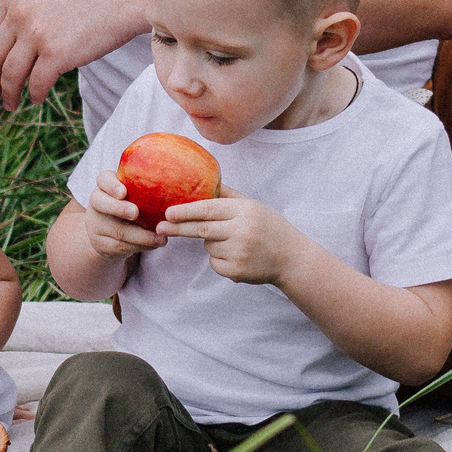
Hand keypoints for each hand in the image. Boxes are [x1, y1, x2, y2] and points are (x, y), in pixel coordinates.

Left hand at [0, 0, 146, 108]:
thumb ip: (24, 13)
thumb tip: (7, 50)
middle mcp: (20, 13)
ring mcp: (36, 33)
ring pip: (10, 75)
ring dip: (8, 95)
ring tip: (11, 105)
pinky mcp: (56, 54)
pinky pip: (36, 84)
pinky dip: (34, 96)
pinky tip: (37, 99)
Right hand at [83, 170, 167, 260]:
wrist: (109, 234)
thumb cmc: (131, 205)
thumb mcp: (134, 193)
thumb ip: (146, 187)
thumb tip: (176, 179)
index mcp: (104, 186)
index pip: (103, 179)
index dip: (112, 185)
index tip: (123, 192)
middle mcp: (96, 203)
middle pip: (101, 203)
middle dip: (120, 208)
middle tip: (136, 213)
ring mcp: (95, 226)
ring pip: (117, 231)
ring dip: (141, 236)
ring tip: (162, 238)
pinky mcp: (101, 245)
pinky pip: (121, 247)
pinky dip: (141, 246)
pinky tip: (155, 244)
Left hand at [157, 189, 303, 285]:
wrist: (292, 259)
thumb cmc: (270, 227)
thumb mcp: (254, 206)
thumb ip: (229, 195)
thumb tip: (204, 180)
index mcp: (245, 211)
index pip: (209, 208)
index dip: (185, 211)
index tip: (168, 212)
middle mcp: (242, 231)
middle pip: (201, 229)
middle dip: (178, 228)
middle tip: (160, 227)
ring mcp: (239, 253)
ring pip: (209, 246)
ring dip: (213, 243)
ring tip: (236, 242)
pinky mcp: (236, 271)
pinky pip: (214, 263)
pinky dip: (220, 259)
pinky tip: (239, 256)